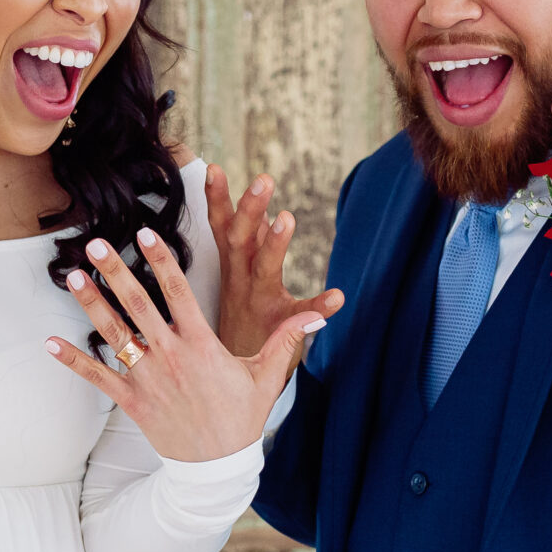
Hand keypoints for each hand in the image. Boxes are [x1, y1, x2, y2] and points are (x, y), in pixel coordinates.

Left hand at [45, 227, 323, 462]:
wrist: (216, 468)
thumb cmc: (242, 418)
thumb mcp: (267, 377)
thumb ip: (287, 340)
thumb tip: (320, 314)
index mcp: (202, 344)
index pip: (178, 291)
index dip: (161, 259)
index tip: (145, 233)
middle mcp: (170, 356)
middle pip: (138, 304)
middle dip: (115, 271)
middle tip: (94, 243)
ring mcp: (148, 378)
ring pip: (114, 333)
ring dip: (91, 304)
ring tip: (71, 277)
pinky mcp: (131, 401)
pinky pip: (97, 377)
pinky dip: (72, 360)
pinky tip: (47, 341)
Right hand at [204, 163, 343, 358]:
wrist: (230, 384)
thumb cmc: (237, 326)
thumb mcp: (235, 283)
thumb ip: (248, 247)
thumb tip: (261, 211)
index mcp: (232, 270)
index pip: (223, 228)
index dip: (217, 199)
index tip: (213, 167)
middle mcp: (242, 283)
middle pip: (241, 239)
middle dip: (249, 208)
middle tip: (263, 179)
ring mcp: (260, 304)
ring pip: (263, 267)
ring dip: (275, 242)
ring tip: (287, 217)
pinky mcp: (280, 328)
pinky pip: (302, 315)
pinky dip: (320, 305)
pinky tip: (338, 296)